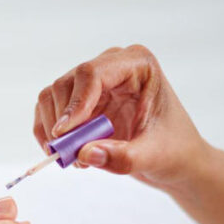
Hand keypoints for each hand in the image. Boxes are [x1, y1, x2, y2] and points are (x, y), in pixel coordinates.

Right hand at [33, 44, 206, 188]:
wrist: (174, 157)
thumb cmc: (172, 149)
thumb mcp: (152, 157)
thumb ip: (121, 157)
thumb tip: (83, 154)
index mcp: (137, 65)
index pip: (91, 73)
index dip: (74, 104)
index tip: (64, 134)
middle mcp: (112, 66)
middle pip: (67, 84)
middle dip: (62, 122)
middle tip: (71, 156)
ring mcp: (94, 83)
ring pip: (53, 96)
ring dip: (54, 131)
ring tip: (75, 158)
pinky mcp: (81, 101)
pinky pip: (50, 111)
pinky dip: (49, 134)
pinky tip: (68, 155)